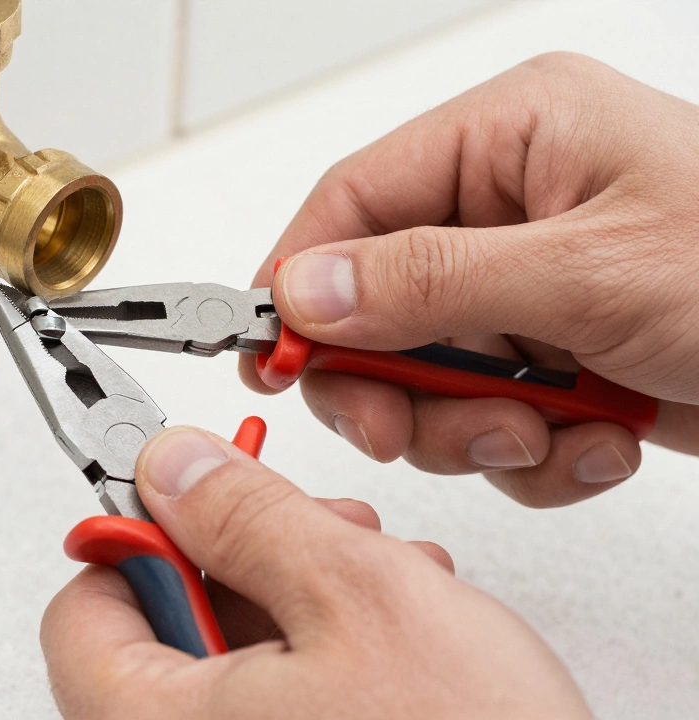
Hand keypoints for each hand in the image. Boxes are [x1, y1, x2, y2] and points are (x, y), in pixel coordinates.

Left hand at [41, 427, 590, 718]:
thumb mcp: (356, 598)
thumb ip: (247, 516)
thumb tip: (176, 468)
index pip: (80, 608)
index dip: (140, 535)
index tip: (197, 500)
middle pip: (163, 630)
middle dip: (250, 561)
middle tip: (316, 536)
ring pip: (231, 664)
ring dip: (304, 603)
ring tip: (387, 584)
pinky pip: (275, 708)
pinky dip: (326, 659)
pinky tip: (398, 642)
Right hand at [238, 52, 698, 506]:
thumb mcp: (590, 271)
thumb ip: (429, 280)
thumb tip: (305, 291)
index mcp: (514, 137)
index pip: (352, 200)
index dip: (299, 281)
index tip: (271, 356)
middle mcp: (515, 207)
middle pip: (375, 302)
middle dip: (395, 382)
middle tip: (408, 428)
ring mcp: (537, 289)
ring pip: (427, 375)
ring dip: (472, 428)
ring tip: (546, 431)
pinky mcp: (563, 358)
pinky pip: (490, 417)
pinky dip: (534, 451)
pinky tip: (600, 438)